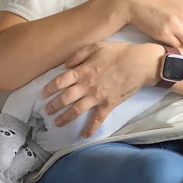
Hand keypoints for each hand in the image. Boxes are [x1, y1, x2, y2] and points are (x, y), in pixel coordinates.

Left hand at [41, 42, 160, 137]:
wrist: (140, 64)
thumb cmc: (118, 52)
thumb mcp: (96, 46)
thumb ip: (78, 55)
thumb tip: (64, 66)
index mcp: (82, 71)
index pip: (60, 81)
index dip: (49, 88)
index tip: (43, 94)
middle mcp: (87, 86)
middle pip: (65, 98)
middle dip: (53, 106)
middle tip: (46, 111)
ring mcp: (97, 97)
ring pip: (76, 110)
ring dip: (65, 118)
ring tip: (56, 123)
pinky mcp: (108, 105)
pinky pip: (97, 119)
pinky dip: (90, 129)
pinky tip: (84, 136)